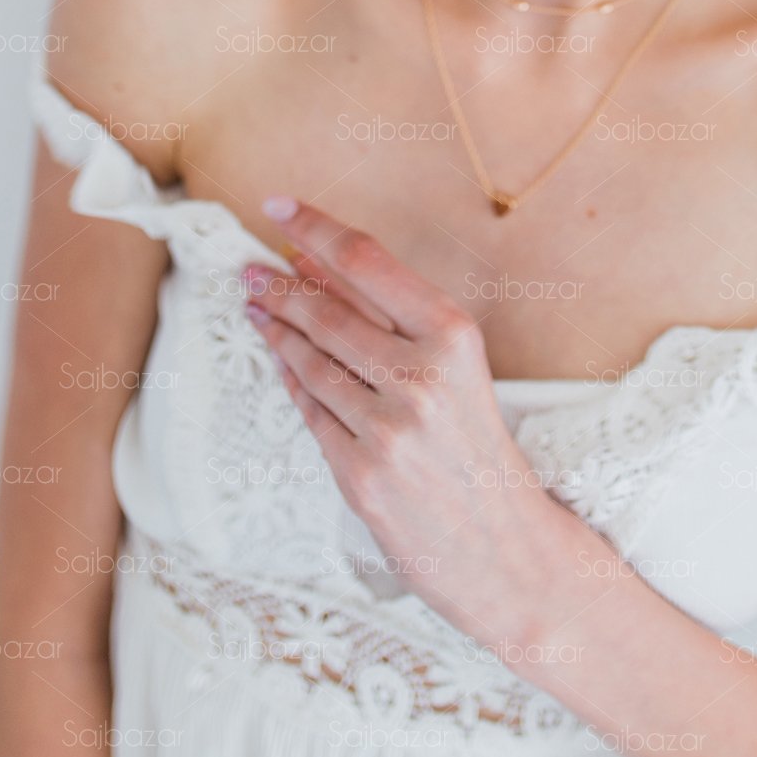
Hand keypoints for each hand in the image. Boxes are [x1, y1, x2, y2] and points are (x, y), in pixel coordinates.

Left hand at [240, 196, 567, 648]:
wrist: (507, 550)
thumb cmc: (482, 450)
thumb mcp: (459, 369)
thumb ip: (393, 319)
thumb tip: (319, 263)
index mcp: (455, 335)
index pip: (368, 262)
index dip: (316, 228)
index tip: (279, 206)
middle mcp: (421, 376)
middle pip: (328, 310)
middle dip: (280, 283)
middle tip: (249, 266)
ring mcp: (387, 428)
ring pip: (310, 360)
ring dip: (275, 327)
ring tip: (255, 304)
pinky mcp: (359, 474)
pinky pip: (310, 411)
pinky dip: (290, 379)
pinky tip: (278, 357)